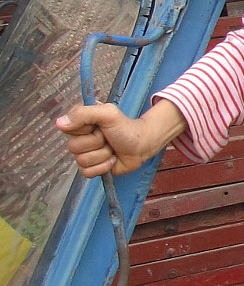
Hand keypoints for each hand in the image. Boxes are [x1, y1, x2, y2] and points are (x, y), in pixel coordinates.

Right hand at [56, 100, 184, 178]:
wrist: (142, 145)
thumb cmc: (126, 127)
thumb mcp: (108, 113)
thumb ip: (83, 113)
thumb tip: (59, 123)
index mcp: (78, 123)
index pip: (67, 129)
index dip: (86, 129)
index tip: (100, 125)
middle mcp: (77, 138)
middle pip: (74, 148)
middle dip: (98, 143)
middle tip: (109, 138)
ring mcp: (83, 154)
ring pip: (82, 161)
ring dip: (103, 154)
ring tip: (112, 148)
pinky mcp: (90, 168)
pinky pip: (87, 172)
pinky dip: (103, 166)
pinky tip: (112, 159)